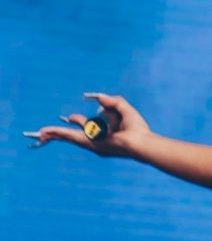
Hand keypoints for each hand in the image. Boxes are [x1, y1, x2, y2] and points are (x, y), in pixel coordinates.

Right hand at [24, 93, 151, 157]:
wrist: (141, 142)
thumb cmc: (137, 129)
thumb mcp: (124, 109)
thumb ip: (112, 101)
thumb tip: (98, 97)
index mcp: (102, 133)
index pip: (85, 127)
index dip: (77, 121)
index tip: (70, 117)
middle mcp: (96, 140)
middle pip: (72, 136)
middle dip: (57, 134)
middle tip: (43, 134)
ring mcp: (91, 143)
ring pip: (69, 136)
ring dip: (54, 134)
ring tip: (40, 134)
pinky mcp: (90, 144)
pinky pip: (71, 136)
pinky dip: (57, 133)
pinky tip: (44, 134)